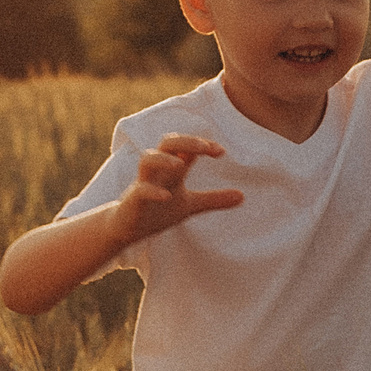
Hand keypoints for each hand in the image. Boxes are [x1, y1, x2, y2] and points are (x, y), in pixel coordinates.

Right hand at [112, 134, 243, 244]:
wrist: (127, 229)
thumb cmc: (158, 210)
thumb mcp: (190, 205)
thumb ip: (213, 199)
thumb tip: (243, 196)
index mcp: (171, 168)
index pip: (185, 146)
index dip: (201, 144)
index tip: (220, 151)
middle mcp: (157, 170)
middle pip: (167, 143)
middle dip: (185, 141)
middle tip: (205, 148)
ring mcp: (143, 183)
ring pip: (147, 159)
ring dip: (163, 159)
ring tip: (180, 165)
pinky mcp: (133, 200)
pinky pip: (140, 190)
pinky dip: (152, 191)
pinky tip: (167, 197)